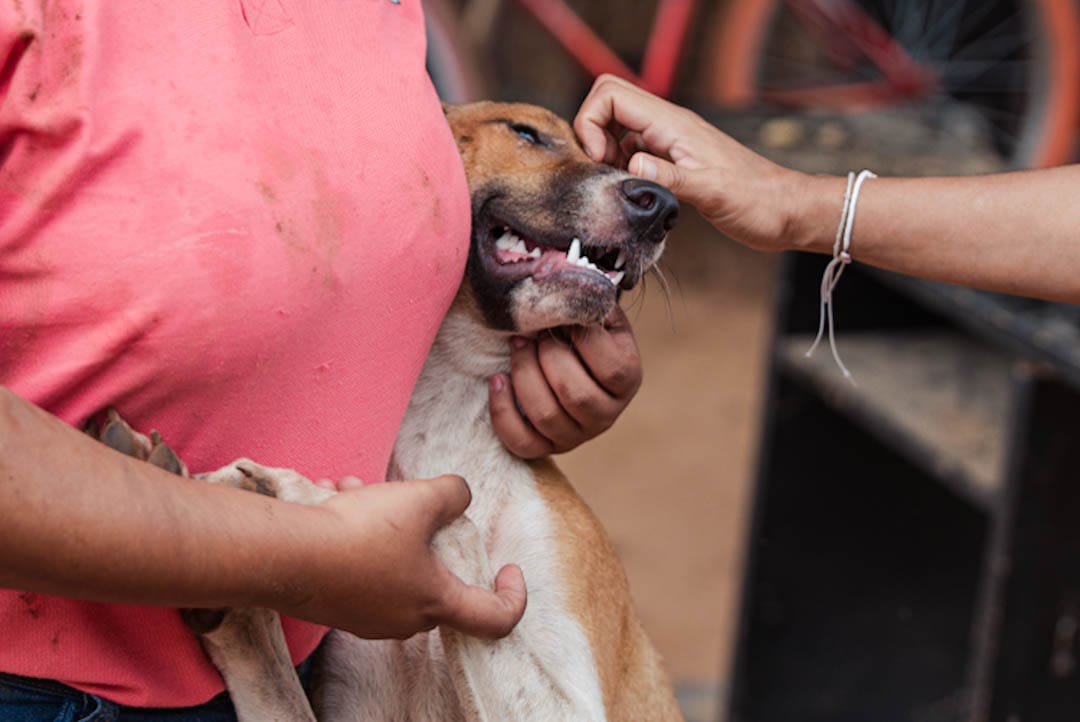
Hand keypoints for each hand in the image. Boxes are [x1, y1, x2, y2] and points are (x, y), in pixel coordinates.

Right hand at [276, 474, 526, 639]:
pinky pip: (358, 564)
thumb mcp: (420, 498)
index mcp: (434, 603)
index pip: (494, 618)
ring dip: (382, 522)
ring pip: (390, 562)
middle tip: (409, 501)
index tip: (508, 568)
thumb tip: (459, 496)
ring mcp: (366, 616)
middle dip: (427, 533)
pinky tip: (334, 495)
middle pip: (435, 579)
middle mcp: (403, 619)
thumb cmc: (360, 534)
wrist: (285, 555)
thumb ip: (453, 494)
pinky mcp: (335, 604)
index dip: (513, 596)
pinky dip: (354, 531)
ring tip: (359, 488)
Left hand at [489, 305, 641, 456]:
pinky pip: (522, 442)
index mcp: (627, 380)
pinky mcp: (546, 448)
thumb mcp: (595, 316)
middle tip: (533, 334)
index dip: (581, 340)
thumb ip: (591, 305)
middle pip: (575, 394)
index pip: (610, 368)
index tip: (562, 320)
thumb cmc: (579, 333)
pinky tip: (498, 380)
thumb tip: (576, 290)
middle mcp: (607, 414)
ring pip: (546, 416)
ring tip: (516, 347)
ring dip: (524, 375)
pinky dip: (503, 411)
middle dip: (546, 357)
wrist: (565, 359)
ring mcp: (577, 435)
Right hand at [574, 74, 812, 252]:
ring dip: (605, 155)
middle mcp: (668, 127)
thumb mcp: (713, 192)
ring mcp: (669, 143)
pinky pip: (634, 153)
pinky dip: (622, 170)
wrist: (784, 211)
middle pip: (610, 104)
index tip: (599, 162)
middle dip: (591, 132)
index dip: (591, 122)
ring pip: (618, 130)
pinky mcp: (673, 161)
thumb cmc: (757, 201)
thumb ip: (671, 178)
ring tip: (616, 189)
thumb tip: (631, 165)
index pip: (612, 95)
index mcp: (673, 125)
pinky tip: (634, 195)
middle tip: (600, 172)